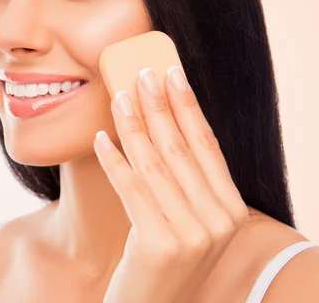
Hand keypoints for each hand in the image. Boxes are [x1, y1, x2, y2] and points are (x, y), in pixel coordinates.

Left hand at [93, 65, 248, 302]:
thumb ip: (182, 179)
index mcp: (231, 210)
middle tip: (141, 73)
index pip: (206, 146)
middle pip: (180, 149)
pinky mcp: (158, 243)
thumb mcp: (184, 218)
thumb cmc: (162, 258)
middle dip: (158, 107)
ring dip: (132, 126)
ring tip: (118, 98)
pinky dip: (113, 160)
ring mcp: (192, 234)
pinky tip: (100, 139)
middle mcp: (218, 221)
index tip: (172, 74)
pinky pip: (130, 188)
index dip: (188, 107)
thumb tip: (158, 122)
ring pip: (153, 163)